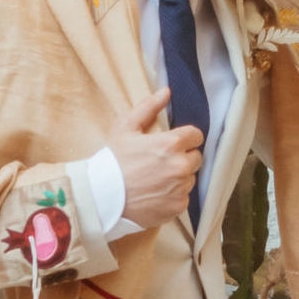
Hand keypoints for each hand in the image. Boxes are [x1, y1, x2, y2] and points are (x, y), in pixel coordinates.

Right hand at [108, 89, 202, 223]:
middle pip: (196, 158)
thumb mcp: (125, 127)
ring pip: (190, 179)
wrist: (101, 197)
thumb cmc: (112, 160)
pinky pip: (183, 197)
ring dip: (178, 177)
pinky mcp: (177, 207)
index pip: (196, 136)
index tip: (174, 142)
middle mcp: (181, 166)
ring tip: (156, 179)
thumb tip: (167, 92)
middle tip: (162, 162)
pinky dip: (173, 195)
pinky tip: (155, 193)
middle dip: (183, 157)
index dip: (186, 138)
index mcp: (171, 144)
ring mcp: (180, 189)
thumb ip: (149, 107)